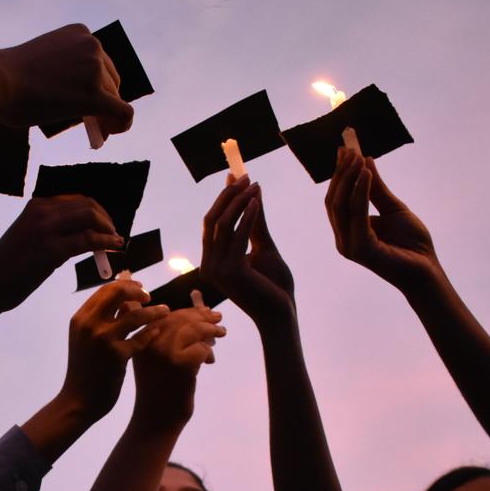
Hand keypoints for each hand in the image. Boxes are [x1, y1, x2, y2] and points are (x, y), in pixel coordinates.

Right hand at [0, 25, 133, 137]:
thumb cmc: (9, 76)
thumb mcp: (44, 61)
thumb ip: (66, 71)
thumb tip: (80, 100)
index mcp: (80, 33)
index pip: (101, 62)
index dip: (98, 85)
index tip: (87, 100)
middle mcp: (93, 45)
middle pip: (110, 80)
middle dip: (103, 101)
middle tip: (92, 122)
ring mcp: (95, 68)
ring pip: (114, 98)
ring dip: (106, 115)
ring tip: (94, 130)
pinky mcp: (94, 94)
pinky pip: (123, 113)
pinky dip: (121, 125)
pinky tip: (110, 133)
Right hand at [0, 195, 125, 316]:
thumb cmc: (7, 267)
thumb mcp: (27, 237)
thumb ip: (50, 229)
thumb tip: (80, 232)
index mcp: (35, 205)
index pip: (75, 197)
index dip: (97, 209)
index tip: (106, 222)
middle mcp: (41, 211)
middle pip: (87, 204)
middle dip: (106, 217)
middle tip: (114, 232)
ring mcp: (46, 229)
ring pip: (90, 218)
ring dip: (109, 229)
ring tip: (116, 241)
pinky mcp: (51, 250)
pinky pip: (88, 240)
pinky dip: (107, 242)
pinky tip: (115, 248)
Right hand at [58, 279, 170, 421]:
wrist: (79, 400)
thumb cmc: (84, 370)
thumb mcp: (85, 340)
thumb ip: (100, 320)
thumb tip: (124, 302)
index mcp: (80, 318)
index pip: (105, 289)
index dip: (126, 285)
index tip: (140, 289)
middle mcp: (90, 324)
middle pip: (118, 293)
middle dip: (138, 292)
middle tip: (150, 297)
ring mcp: (103, 339)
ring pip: (136, 315)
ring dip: (154, 311)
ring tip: (166, 312)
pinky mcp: (117, 355)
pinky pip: (141, 337)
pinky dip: (152, 332)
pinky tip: (159, 332)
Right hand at [131, 307, 224, 430]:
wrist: (156, 419)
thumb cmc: (158, 389)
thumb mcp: (155, 359)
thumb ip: (168, 338)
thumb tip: (197, 312)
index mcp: (140, 340)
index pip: (165, 315)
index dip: (187, 311)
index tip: (203, 310)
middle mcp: (149, 343)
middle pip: (180, 318)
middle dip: (202, 315)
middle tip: (217, 317)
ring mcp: (164, 353)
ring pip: (193, 329)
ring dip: (211, 329)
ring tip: (222, 332)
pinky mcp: (181, 365)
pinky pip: (202, 347)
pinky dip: (209, 352)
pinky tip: (209, 361)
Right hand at [201, 175, 294, 328]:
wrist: (281, 314)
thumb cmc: (274, 285)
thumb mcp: (263, 247)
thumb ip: (256, 222)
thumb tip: (253, 192)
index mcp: (212, 261)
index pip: (211, 223)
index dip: (223, 198)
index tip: (236, 177)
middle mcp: (208, 265)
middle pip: (212, 220)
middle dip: (228, 195)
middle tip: (245, 176)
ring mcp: (216, 269)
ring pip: (222, 224)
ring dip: (238, 201)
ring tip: (254, 185)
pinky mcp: (230, 271)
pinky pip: (236, 235)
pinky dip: (247, 216)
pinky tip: (257, 202)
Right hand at [326, 148, 441, 291]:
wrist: (425, 269)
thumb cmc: (411, 242)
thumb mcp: (393, 208)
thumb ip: (377, 189)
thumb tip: (366, 160)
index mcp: (348, 230)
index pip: (336, 199)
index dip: (339, 174)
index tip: (345, 150)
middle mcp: (344, 239)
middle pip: (334, 201)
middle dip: (341, 174)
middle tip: (351, 150)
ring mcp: (350, 246)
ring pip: (341, 206)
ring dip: (349, 179)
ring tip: (359, 157)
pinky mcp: (360, 249)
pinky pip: (357, 216)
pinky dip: (360, 193)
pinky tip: (368, 175)